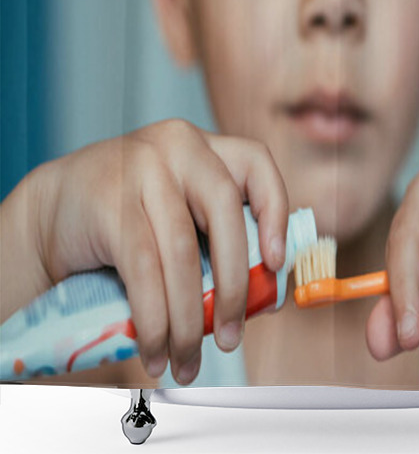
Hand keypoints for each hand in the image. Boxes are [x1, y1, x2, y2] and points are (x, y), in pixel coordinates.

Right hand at [28, 118, 288, 383]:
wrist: (50, 213)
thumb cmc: (130, 220)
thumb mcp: (181, 213)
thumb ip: (221, 241)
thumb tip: (269, 297)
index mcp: (206, 148)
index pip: (256, 164)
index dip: (275, 212)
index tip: (277, 262)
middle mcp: (178, 147)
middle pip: (225, 212)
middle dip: (234, 285)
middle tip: (231, 338)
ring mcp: (142, 169)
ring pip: (183, 252)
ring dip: (188, 320)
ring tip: (187, 362)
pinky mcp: (109, 204)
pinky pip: (144, 269)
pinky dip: (155, 319)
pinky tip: (156, 349)